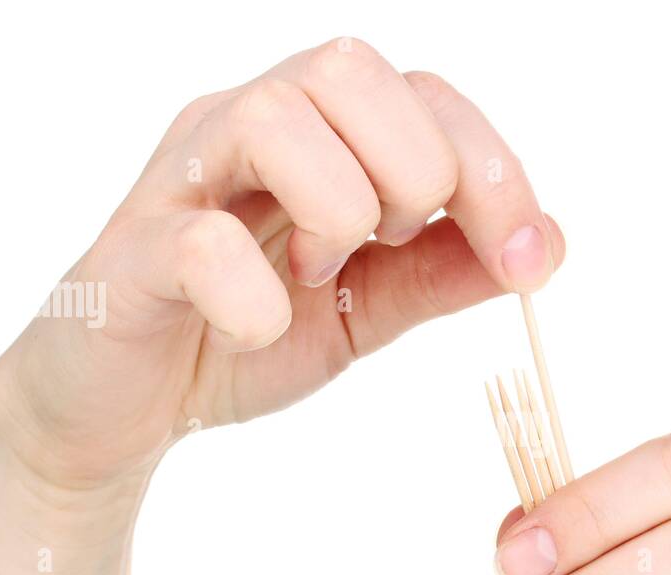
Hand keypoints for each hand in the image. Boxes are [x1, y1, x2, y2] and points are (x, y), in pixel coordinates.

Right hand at [0, 37, 563, 497]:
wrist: (123, 409)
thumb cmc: (240, 339)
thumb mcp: (364, 310)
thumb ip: (441, 272)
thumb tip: (547, 244)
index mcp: (314, 138)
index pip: (420, 96)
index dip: (493, 168)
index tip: (527, 262)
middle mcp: (243, 133)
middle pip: (348, 69)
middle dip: (414, 168)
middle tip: (393, 248)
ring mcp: (180, 183)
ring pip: (270, 118)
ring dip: (335, 208)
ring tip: (320, 277)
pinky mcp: (131, 254)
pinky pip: (197, 242)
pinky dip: (253, 292)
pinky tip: (261, 327)